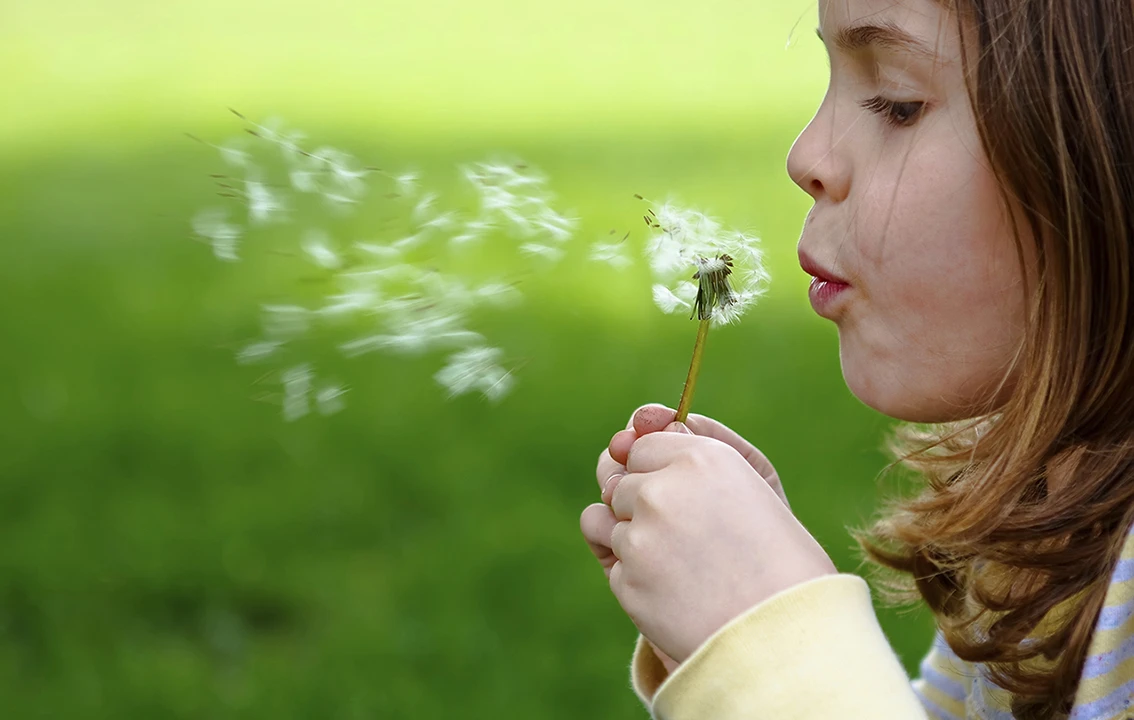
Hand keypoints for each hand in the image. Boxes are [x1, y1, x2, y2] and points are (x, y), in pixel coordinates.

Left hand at [580, 404, 836, 664]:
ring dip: (628, 535)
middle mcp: (663, 491)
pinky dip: (633, 575)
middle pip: (618, 480)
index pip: (642, 445)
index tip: (686, 496)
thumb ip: (691, 444)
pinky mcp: (628, 581)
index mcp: (702, 458)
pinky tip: (672, 589)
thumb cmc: (776, 554)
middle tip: (688, 536)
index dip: (657, 470)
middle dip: (640, 503)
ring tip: (678, 561)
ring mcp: (641, 538)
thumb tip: (629, 429)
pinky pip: (611, 563)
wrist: (787, 633)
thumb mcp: (750, 481)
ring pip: (602, 518)